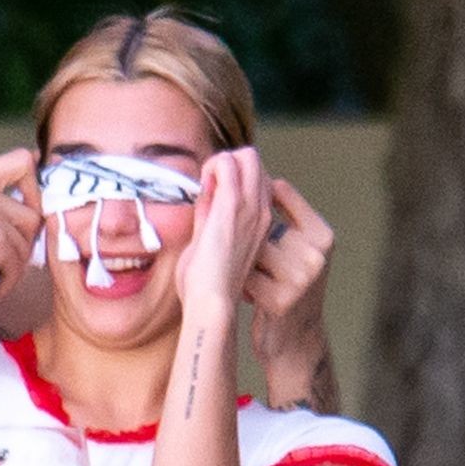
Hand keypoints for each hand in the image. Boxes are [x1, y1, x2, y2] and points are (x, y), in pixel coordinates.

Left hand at [175, 149, 271, 309]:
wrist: (214, 309)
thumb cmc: (211, 290)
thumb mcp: (217, 248)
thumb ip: (212, 218)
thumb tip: (206, 192)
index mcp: (262, 222)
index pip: (256, 177)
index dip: (232, 176)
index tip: (212, 193)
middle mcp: (264, 212)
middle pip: (253, 160)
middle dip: (227, 161)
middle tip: (207, 185)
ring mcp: (253, 208)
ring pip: (246, 156)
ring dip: (218, 163)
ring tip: (205, 189)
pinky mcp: (233, 207)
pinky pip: (226, 164)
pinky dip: (210, 166)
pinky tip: (200, 190)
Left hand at [246, 177, 333, 380]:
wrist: (296, 341)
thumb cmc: (289, 288)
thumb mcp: (299, 250)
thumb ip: (284, 218)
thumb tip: (256, 179)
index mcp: (323, 235)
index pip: (280, 194)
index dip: (256, 199)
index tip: (246, 210)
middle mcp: (315, 254)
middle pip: (261, 225)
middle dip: (248, 238)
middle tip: (246, 253)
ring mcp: (300, 278)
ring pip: (251, 250)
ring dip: (243, 261)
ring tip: (248, 274)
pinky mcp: (280, 300)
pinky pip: (245, 276)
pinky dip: (240, 282)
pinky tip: (246, 292)